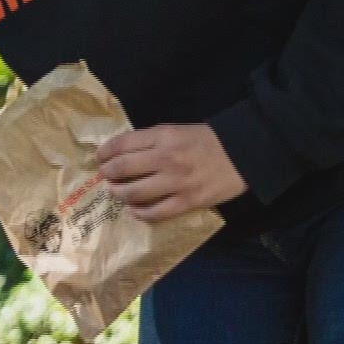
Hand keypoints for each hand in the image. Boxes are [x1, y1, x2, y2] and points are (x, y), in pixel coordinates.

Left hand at [96, 124, 246, 222]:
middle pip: (122, 169)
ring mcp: (177, 182)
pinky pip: (155, 213)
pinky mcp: (188, 202)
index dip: (105, 152)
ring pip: (134, 193)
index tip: (100, 158)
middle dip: (107, 174)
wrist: (243, 154)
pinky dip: (140, 213)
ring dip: (119, 194)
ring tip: (117, 192)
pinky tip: (135, 210)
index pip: (122, 144)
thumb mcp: (177, 130)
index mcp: (163, 136)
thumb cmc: (207, 141)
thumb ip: (151, 140)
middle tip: (106, 176)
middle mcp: (166, 158)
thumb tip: (121, 152)